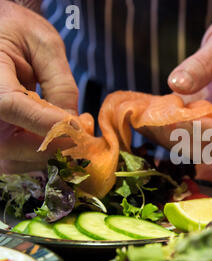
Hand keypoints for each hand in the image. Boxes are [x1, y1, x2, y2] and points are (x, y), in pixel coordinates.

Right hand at [0, 1, 77, 172]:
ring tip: (71, 135)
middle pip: (9, 143)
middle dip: (52, 144)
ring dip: (47, 154)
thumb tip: (75, 124)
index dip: (46, 122)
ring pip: (12, 158)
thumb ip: (61, 84)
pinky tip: (57, 138)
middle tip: (82, 136)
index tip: (78, 126)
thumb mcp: (45, 45)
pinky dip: (39, 155)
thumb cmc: (18, 31)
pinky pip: (13, 158)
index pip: (10, 106)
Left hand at [140, 15, 211, 149]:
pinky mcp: (198, 115)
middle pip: (211, 142)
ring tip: (144, 120)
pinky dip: (163, 126)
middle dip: (181, 136)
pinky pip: (183, 130)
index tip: (177, 121)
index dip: (207, 131)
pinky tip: (144, 115)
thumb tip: (176, 84)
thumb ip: (203, 63)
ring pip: (195, 142)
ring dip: (168, 136)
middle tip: (153, 121)